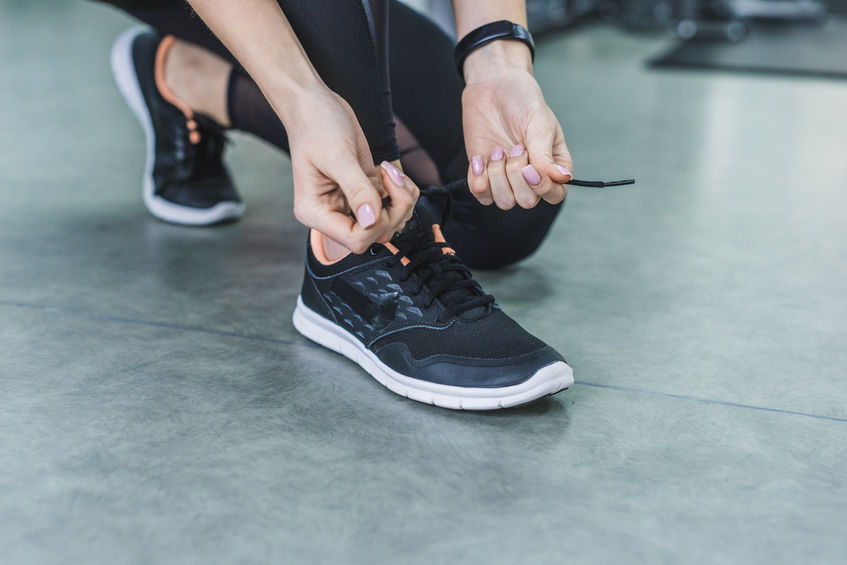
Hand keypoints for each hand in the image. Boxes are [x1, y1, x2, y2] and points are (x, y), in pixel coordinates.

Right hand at [284, 87, 417, 252]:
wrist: (314, 103)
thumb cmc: (315, 125)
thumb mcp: (337, 156)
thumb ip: (357, 189)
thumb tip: (371, 221)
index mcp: (316, 212)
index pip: (355, 240)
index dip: (377, 223)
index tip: (381, 190)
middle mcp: (333, 213)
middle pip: (376, 234)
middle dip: (394, 208)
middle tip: (391, 176)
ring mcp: (351, 204)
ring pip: (389, 222)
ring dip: (401, 199)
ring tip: (390, 171)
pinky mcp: (365, 192)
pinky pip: (392, 205)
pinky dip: (402, 191)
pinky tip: (390, 170)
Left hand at [462, 64, 573, 209]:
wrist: (492, 86)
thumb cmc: (523, 101)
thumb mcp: (539, 123)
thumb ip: (545, 153)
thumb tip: (561, 177)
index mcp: (553, 166)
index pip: (555, 195)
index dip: (542, 187)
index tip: (529, 166)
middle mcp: (531, 177)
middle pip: (527, 201)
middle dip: (516, 175)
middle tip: (514, 147)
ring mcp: (507, 178)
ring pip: (504, 202)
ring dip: (497, 176)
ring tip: (497, 150)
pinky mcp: (484, 175)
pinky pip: (481, 195)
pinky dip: (479, 180)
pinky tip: (479, 159)